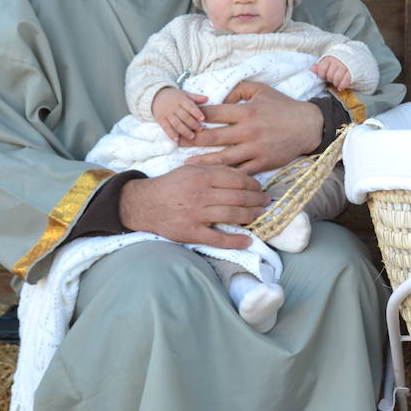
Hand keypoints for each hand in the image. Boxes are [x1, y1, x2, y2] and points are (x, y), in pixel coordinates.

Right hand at [118, 164, 267, 247]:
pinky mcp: (191, 232)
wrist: (145, 204)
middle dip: (257, 200)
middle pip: (238, 197)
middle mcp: (201, 194)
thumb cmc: (171, 185)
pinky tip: (248, 241)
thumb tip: (241, 174)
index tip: (260, 187)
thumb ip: (215, 170)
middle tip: (266, 201)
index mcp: (202, 176)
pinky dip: (234, 240)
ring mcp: (196, 215)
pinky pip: (217, 239)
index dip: (253, 184)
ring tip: (260, 214)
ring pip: (232, 215)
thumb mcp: (191, 170)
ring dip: (251, 216)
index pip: (236, 179)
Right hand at [151, 86, 207, 141]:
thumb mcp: (185, 94)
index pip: (190, 106)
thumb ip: (195, 97)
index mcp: (181, 100)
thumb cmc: (174, 96)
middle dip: (193, 124)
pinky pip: (166, 127)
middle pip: (184, 116)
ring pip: (176, 123)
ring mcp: (167, 113)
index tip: (203, 119)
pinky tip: (177, 139)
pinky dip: (171, 134)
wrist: (156, 96)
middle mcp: (174, 107)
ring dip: (184, 131)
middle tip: (200, 130)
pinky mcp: (160, 119)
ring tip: (192, 137)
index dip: (196, 112)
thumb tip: (207, 98)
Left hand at [187, 80, 322, 173]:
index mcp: (246, 111)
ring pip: (223, 158)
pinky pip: (241, 172)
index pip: (213, 114)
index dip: (196, 117)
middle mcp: (248, 131)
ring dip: (203, 161)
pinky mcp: (263, 163)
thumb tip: (219, 97)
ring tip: (188, 164)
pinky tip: (213, 176)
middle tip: (178, 143)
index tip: (184, 120)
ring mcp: (255, 149)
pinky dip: (226, 175)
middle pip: (212, 138)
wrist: (308, 126)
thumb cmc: (282, 106)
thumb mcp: (261, 89)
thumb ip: (238, 89)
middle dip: (192, 140)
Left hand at [312, 55, 352, 90]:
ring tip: (336, 84)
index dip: (322, 75)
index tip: (324, 76)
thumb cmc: (336, 64)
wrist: (351, 58)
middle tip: (331, 80)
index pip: (322, 68)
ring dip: (336, 83)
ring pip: (337, 78)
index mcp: (329, 59)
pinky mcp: (352, 71)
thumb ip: (319, 67)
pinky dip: (342, 85)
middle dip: (330, 79)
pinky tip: (340, 88)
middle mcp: (337, 61)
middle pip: (330, 74)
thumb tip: (311, 69)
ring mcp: (345, 66)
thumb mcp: (327, 64)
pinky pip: (346, 80)